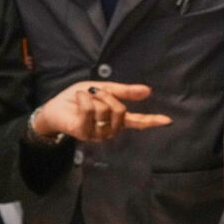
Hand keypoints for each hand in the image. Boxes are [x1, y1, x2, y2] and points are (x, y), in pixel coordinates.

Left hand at [34, 82, 170, 141]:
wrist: (56, 106)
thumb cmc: (79, 99)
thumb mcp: (104, 89)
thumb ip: (124, 92)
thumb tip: (148, 91)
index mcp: (116, 119)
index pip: (138, 121)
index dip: (152, 120)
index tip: (168, 120)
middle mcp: (110, 129)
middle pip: (121, 110)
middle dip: (107, 95)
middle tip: (95, 93)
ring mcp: (98, 134)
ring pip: (106, 110)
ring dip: (93, 97)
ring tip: (84, 97)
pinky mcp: (84, 133)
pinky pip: (90, 111)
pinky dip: (84, 99)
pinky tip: (78, 99)